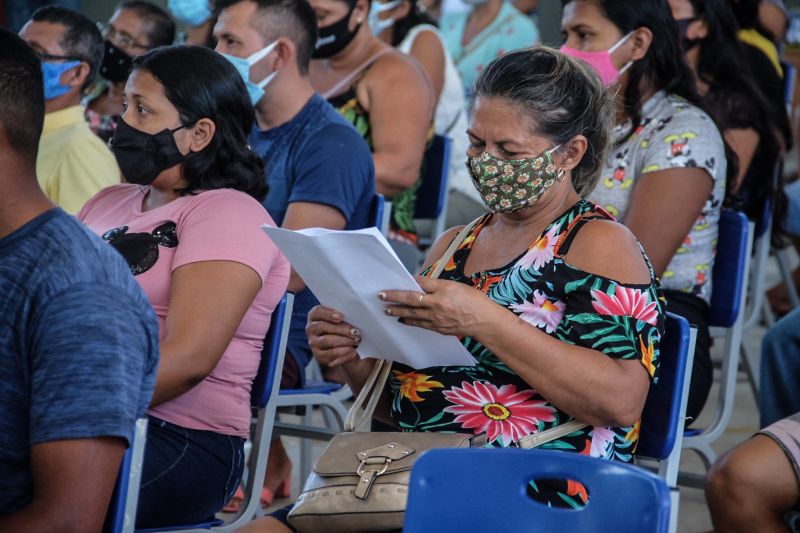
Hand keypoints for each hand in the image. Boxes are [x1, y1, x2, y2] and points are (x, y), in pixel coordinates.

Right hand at [306, 306, 361, 366]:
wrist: (343, 347)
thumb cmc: (344, 328)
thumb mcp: (343, 319)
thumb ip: (345, 316)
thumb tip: (356, 317)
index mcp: (315, 316)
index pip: (317, 312)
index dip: (328, 314)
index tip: (340, 317)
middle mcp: (311, 329)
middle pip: (322, 326)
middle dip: (340, 329)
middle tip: (355, 332)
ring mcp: (314, 343)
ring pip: (327, 341)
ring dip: (344, 341)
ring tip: (356, 341)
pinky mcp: (319, 356)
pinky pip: (331, 355)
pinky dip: (344, 353)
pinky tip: (353, 351)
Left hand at [379, 276, 493, 336]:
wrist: (485, 321)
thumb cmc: (474, 301)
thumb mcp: (457, 286)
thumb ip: (438, 286)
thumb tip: (420, 284)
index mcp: (444, 290)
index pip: (421, 283)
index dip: (408, 282)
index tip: (398, 280)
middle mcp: (438, 304)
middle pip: (411, 299)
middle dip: (394, 297)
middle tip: (381, 296)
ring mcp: (437, 318)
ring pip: (412, 313)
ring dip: (397, 311)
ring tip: (386, 309)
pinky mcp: (438, 328)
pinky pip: (420, 324)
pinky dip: (409, 320)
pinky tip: (402, 318)